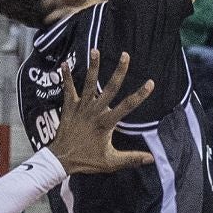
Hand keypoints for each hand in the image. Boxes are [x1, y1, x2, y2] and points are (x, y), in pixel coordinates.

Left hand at [50, 49, 156, 174]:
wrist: (61, 160)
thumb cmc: (87, 161)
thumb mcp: (111, 162)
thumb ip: (131, 158)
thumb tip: (151, 159)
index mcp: (106, 123)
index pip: (127, 106)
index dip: (140, 94)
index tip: (151, 82)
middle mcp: (94, 111)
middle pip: (109, 88)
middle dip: (119, 71)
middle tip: (125, 55)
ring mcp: (81, 107)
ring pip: (89, 83)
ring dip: (93, 66)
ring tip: (95, 50)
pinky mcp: (69, 107)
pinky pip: (68, 89)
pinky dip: (66, 77)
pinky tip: (64, 63)